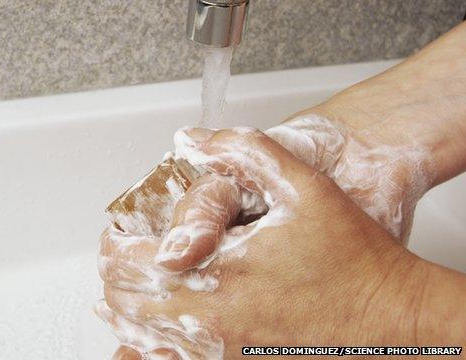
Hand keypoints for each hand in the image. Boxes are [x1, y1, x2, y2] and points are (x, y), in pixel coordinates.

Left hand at [98, 128, 454, 357]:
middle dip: (116, 274)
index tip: (121, 231)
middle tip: (123, 254)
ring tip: (126, 288)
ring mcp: (221, 354)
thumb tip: (193, 139)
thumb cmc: (354, 259)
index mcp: (214, 277)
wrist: (393, 317)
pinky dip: (148, 345)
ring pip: (140, 339)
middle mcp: (210, 323)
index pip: (127, 263)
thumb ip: (243, 153)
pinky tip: (146, 336)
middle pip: (125, 303)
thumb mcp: (303, 187)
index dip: (116, 241)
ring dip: (126, 309)